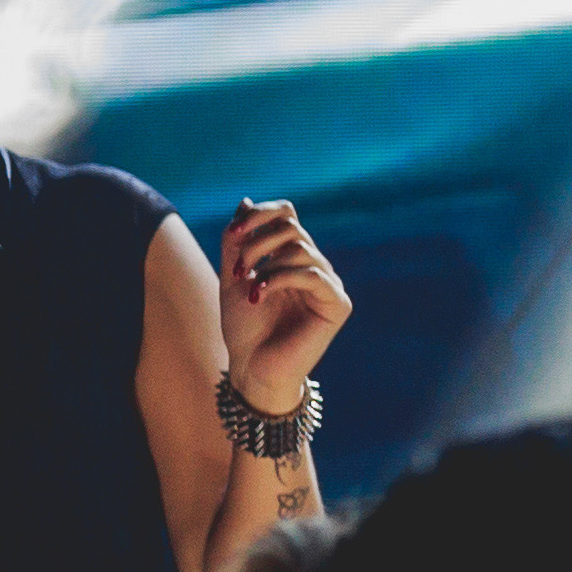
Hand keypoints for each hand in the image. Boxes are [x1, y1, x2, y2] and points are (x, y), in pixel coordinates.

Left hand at [218, 201, 349, 412]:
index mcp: (292, 258)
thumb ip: (238, 241)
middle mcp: (314, 267)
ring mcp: (328, 285)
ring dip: (266, 263)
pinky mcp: (337, 305)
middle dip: (258, 242)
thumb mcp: (234, 276)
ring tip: (249, 287)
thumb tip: (246, 202)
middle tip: (236, 269)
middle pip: (293, 228)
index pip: (287, 216)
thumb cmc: (245, 329)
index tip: (234, 232)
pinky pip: (313, 274)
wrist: (252, 369)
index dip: (262, 214)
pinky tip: (259, 295)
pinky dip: (281, 278)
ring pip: (301, 249)